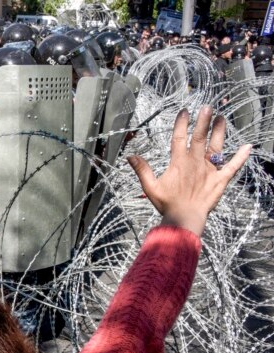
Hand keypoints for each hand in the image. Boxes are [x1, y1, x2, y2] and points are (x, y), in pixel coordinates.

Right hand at [127, 106, 250, 236]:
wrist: (185, 219)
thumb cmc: (167, 204)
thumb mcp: (151, 187)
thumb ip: (142, 170)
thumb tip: (130, 156)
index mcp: (179, 163)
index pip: (179, 138)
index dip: (181, 124)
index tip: (184, 111)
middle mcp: (195, 163)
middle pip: (199, 138)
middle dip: (203, 121)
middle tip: (207, 107)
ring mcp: (209, 170)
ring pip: (216, 147)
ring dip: (219, 132)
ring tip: (222, 118)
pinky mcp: (220, 180)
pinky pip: (232, 167)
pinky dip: (241, 157)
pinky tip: (248, 147)